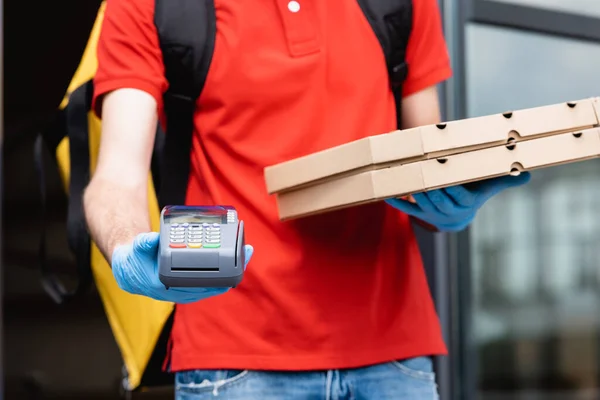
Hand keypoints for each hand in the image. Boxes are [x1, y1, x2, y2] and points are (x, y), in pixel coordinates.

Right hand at [111, 232, 253, 303]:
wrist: (130, 271)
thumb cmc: (135, 259)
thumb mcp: (137, 248)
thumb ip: (144, 243)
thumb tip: (152, 239)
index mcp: (169, 286)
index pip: (201, 284)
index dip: (220, 276)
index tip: (233, 265)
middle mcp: (180, 292)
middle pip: (214, 284)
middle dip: (233, 269)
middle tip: (246, 251)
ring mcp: (186, 292)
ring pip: (215, 285)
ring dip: (232, 271)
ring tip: (245, 254)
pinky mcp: (190, 288)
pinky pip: (211, 283)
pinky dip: (224, 274)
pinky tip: (235, 263)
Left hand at [385, 172, 530, 231]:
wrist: (456, 220)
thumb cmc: (473, 196)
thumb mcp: (488, 188)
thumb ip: (504, 180)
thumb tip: (528, 174)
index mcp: (465, 204)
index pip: (458, 196)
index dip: (451, 189)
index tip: (446, 178)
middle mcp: (448, 211)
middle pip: (438, 199)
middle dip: (429, 186)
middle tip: (421, 172)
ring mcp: (431, 214)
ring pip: (421, 202)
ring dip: (413, 190)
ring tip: (405, 174)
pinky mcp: (418, 214)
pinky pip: (405, 208)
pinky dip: (396, 201)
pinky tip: (386, 193)